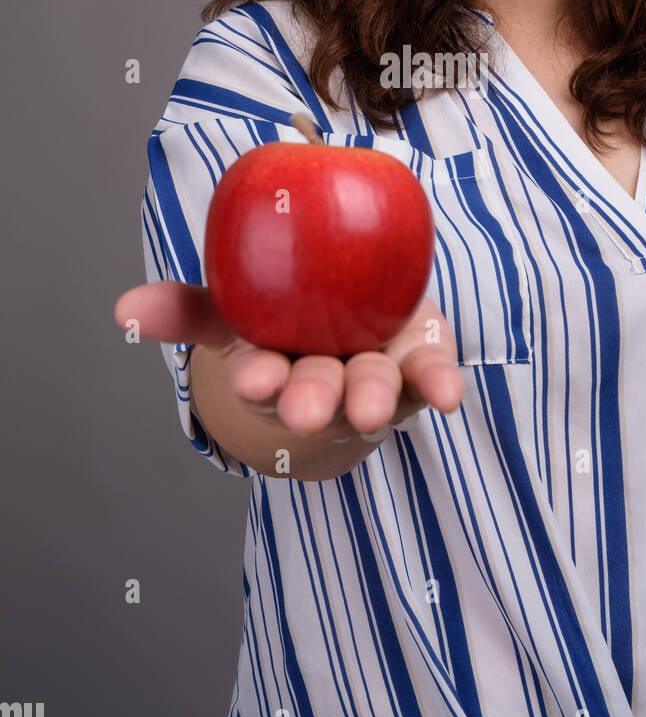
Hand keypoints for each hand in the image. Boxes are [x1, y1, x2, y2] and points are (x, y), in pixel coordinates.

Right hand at [113, 281, 463, 437]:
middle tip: (305, 409)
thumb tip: (123, 308)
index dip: (258, 378)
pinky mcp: (420, 362)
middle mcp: (328, 380)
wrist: (358, 311)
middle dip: (310, 401)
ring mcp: (377, 375)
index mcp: (278, 368)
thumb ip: (186, 307)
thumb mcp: (233, 309)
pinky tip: (451, 396)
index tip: (254, 377)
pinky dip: (441, 385)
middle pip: (317, 391)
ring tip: (368, 407)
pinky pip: (432, 375)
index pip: (262, 376)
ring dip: (370, 399)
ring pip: (371, 388)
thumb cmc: (287, 315)